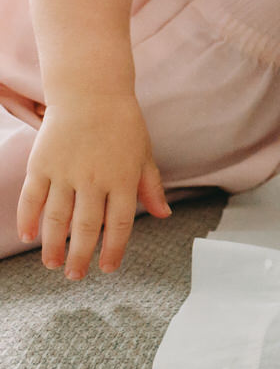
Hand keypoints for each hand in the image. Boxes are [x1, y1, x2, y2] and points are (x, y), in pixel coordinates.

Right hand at [17, 94, 170, 277]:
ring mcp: (65, 172)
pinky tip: (28, 236)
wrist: (92, 92)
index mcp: (123, 179)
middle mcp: (94, 179)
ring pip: (56, 218)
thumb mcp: (144, 154)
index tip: (107, 268)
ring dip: (53, 244)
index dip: (113, 249)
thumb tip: (163, 215)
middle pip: (86, 227)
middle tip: (76, 276)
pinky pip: (32, 198)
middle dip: (81, 256)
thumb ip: (150, 186)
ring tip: (53, 264)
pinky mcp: (42, 164)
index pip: (120, 224)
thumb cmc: (122, 124)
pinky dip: (27, 219)